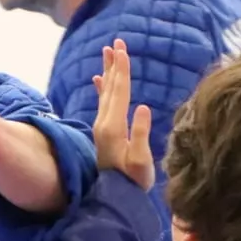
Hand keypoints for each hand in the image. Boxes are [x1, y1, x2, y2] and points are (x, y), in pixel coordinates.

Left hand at [90, 39, 154, 190]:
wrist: (114, 198)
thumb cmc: (132, 183)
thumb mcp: (140, 161)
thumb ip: (140, 134)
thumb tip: (143, 106)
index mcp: (114, 127)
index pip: (120, 92)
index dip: (122, 70)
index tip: (123, 49)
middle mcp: (104, 123)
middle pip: (111, 87)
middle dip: (114, 64)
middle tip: (116, 41)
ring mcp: (102, 127)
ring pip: (106, 92)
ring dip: (108, 71)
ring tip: (108, 52)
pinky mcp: (103, 132)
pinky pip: (102, 103)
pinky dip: (102, 88)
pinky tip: (98, 79)